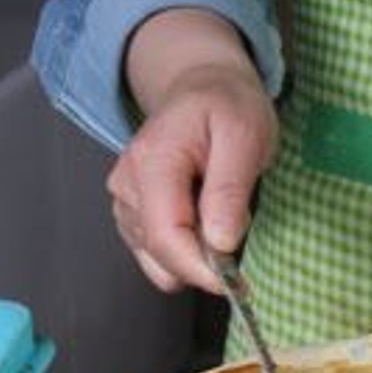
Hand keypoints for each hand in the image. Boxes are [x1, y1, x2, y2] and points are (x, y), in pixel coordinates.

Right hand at [107, 10, 278, 292]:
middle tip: (243, 257)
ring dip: (196, 261)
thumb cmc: (228, 107)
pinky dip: (186, 256)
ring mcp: (126, 201)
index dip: (202, 269)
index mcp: (153, 162)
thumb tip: (221, 242)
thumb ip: (229, 190)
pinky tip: (206, 229)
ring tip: (224, 226)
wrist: (204, 87)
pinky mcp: (134, 215)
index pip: (167, 236)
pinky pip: (156, 256)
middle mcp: (128, 184)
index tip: (237, 284)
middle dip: (204, 268)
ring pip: (157, 261)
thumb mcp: (244, 137)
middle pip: (160, 254)